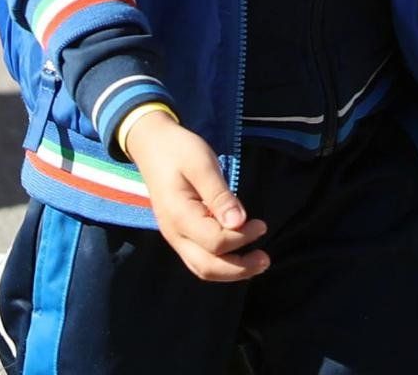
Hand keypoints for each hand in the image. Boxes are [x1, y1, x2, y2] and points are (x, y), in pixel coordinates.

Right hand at [122, 106, 270, 283]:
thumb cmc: (179, 151)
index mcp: (179, 216)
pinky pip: (199, 259)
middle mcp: (174, 234)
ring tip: (257, 263)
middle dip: (238, 269)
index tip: (261, 224)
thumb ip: (219, 195)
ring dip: (230, 271)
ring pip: (202, 268)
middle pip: (207, 267)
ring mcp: (175, 236)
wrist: (151, 145)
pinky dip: (220, 264)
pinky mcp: (180, 233)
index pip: (215, 242)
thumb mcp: (202, 164)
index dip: (241, 238)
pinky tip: (238, 257)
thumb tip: (239, 222)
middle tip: (266, 260)